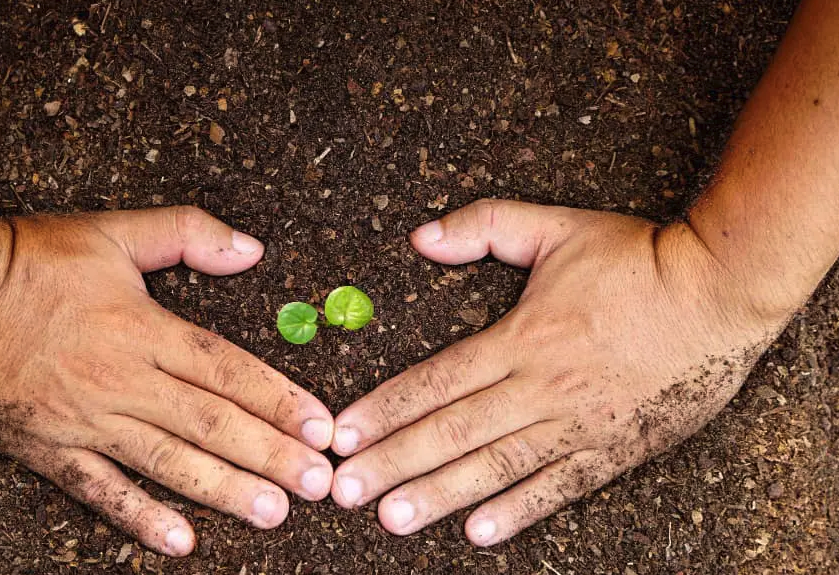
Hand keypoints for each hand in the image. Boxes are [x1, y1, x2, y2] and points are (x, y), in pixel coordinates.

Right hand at [0, 207, 333, 555]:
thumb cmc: (34, 263)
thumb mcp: (114, 233)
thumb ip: (187, 232)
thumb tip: (251, 249)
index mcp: (143, 329)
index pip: (227, 370)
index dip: (279, 399)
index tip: (321, 426)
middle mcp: (122, 380)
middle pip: (210, 424)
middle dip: (269, 455)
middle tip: (317, 482)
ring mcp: (87, 420)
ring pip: (168, 463)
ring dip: (224, 491)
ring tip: (274, 513)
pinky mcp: (52, 448)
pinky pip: (101, 490)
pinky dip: (140, 518)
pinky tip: (181, 541)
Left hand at [329, 199, 789, 544]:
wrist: (718, 294)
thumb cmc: (637, 259)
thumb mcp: (555, 227)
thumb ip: (485, 226)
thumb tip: (422, 237)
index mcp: (522, 337)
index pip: (436, 381)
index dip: (385, 408)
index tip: (343, 435)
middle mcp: (542, 388)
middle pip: (453, 432)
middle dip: (394, 463)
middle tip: (345, 491)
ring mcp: (577, 424)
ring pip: (496, 468)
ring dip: (440, 495)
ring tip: (393, 520)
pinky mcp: (612, 447)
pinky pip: (558, 487)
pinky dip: (518, 511)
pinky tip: (480, 532)